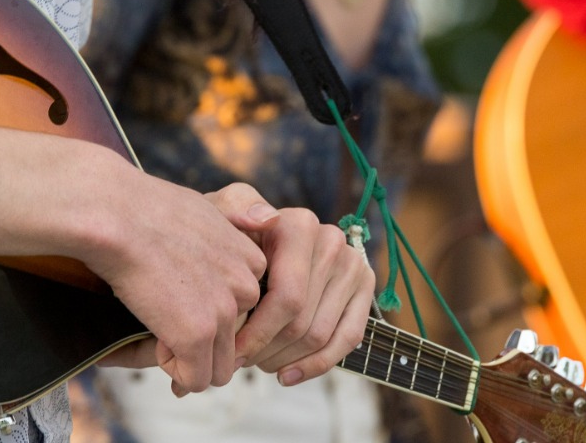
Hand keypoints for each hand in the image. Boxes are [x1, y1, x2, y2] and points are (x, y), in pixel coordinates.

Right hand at [87, 176, 270, 395]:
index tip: (180, 297)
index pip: (245, 308)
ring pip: (221, 367)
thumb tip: (243, 237)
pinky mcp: (198, 334)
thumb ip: (224, 234)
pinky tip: (156, 339)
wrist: (115, 214)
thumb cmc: (145, 207)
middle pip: (236, 340)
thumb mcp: (202, 211)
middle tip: (167, 320)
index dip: (211, 311)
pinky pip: (196, 379)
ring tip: (160, 328)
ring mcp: (224, 312)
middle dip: (204, 340)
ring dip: (190, 358)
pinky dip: (174, 370)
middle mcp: (245, 286)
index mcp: (250, 259)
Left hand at [208, 184, 374, 387]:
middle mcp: (331, 242)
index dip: (257, 334)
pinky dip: (316, 365)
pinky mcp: (365, 285)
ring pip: (320, 335)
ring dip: (285, 359)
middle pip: (302, 322)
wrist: (260, 236)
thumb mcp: (220, 216)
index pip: (286, 299)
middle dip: (267, 350)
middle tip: (240, 363)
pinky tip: (287, 375)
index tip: (231, 353)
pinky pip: (348, 338)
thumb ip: (231, 210)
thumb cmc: (231, 235)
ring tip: (258, 363)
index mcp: (299, 225)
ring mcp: (352, 264)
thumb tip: (263, 219)